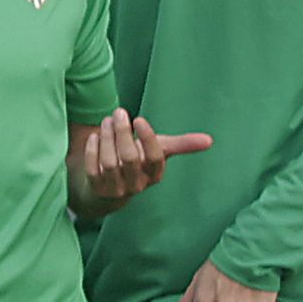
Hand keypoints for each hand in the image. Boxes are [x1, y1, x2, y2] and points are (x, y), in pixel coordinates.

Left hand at [75, 109, 212, 209]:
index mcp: (155, 174)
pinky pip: (93, 169)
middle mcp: (137, 185)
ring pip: (110, 162)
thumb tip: (210, 140)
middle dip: (122, 132)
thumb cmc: (138, 162)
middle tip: (118, 113)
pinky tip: (93, 136)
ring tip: (107, 121)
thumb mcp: (159, 151)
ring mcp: (116, 189)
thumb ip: (182, 144)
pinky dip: (92, 150)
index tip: (139, 120)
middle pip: (130, 158)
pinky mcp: (97, 189)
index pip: (155, 158)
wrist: (108, 188)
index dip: (148, 139)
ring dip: (107, 137)